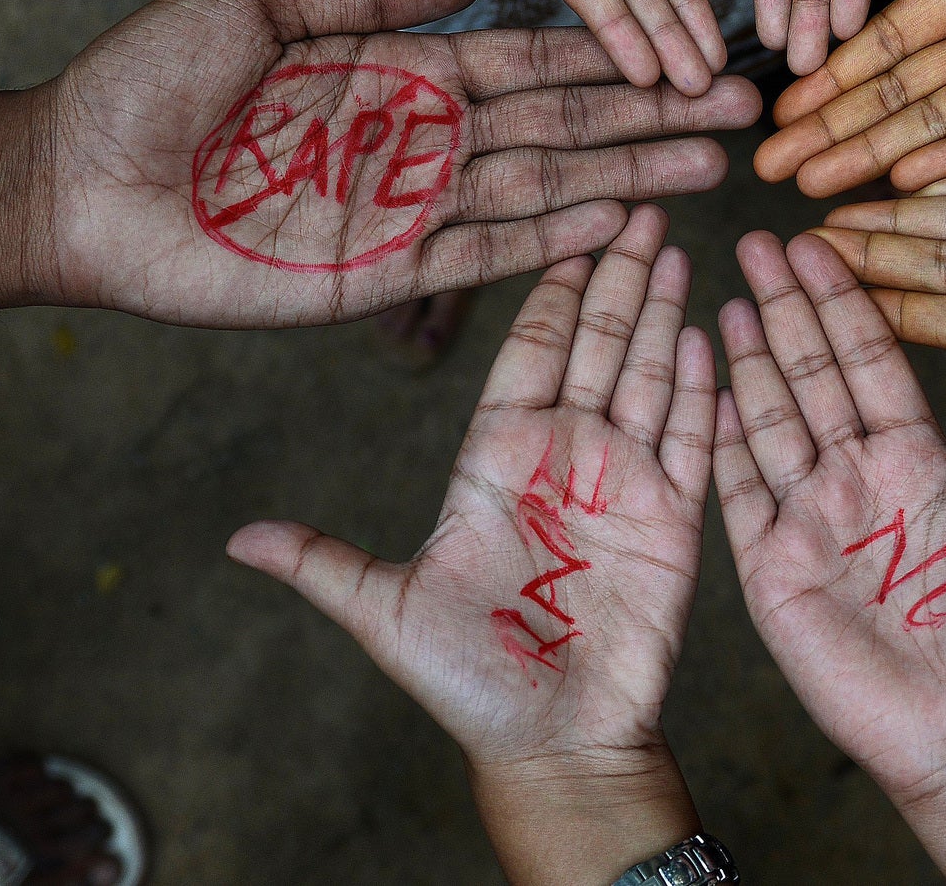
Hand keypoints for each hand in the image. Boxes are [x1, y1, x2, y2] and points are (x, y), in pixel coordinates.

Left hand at [38, 0, 758, 326]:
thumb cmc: (145, 80)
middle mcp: (417, 140)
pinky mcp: (375, 274)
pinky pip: (479, 255)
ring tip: (712, 167)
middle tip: (740, 110)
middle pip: (558, 126)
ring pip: (539, 189)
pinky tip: (618, 222)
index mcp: (395, 71)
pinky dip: (550, 240)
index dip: (603, 55)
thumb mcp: (257, 2)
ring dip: (625, 178)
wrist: (70, 177)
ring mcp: (403, 209)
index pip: (525, 60)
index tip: (680, 43)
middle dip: (648, 119)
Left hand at [228, 207, 710, 878]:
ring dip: (662, 308)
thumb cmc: (468, 681)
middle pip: (595, 340)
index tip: (568, 222)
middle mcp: (564, 452)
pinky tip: (709, 330)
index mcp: (497, 456)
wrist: (553, 742)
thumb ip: (324, 564)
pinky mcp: (674, 516)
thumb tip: (236, 538)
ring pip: (648, 371)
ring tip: (676, 243)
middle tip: (640, 202)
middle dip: (617, 272)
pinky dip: (701, 384)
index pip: (528, 348)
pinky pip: (691, 437)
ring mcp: (622, 478)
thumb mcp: (387, 614)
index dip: (550, 286)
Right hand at [712, 230, 945, 811]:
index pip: (873, 363)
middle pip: (814, 373)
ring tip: (729, 291)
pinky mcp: (773, 567)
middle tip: (759, 238)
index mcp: (919, 464)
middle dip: (787, 306)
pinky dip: (722, 436)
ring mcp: (811, 519)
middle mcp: (859, 480)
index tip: (825, 241)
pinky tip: (706, 382)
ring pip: (772, 417)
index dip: (848, 303)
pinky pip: (740, 490)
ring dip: (750, 355)